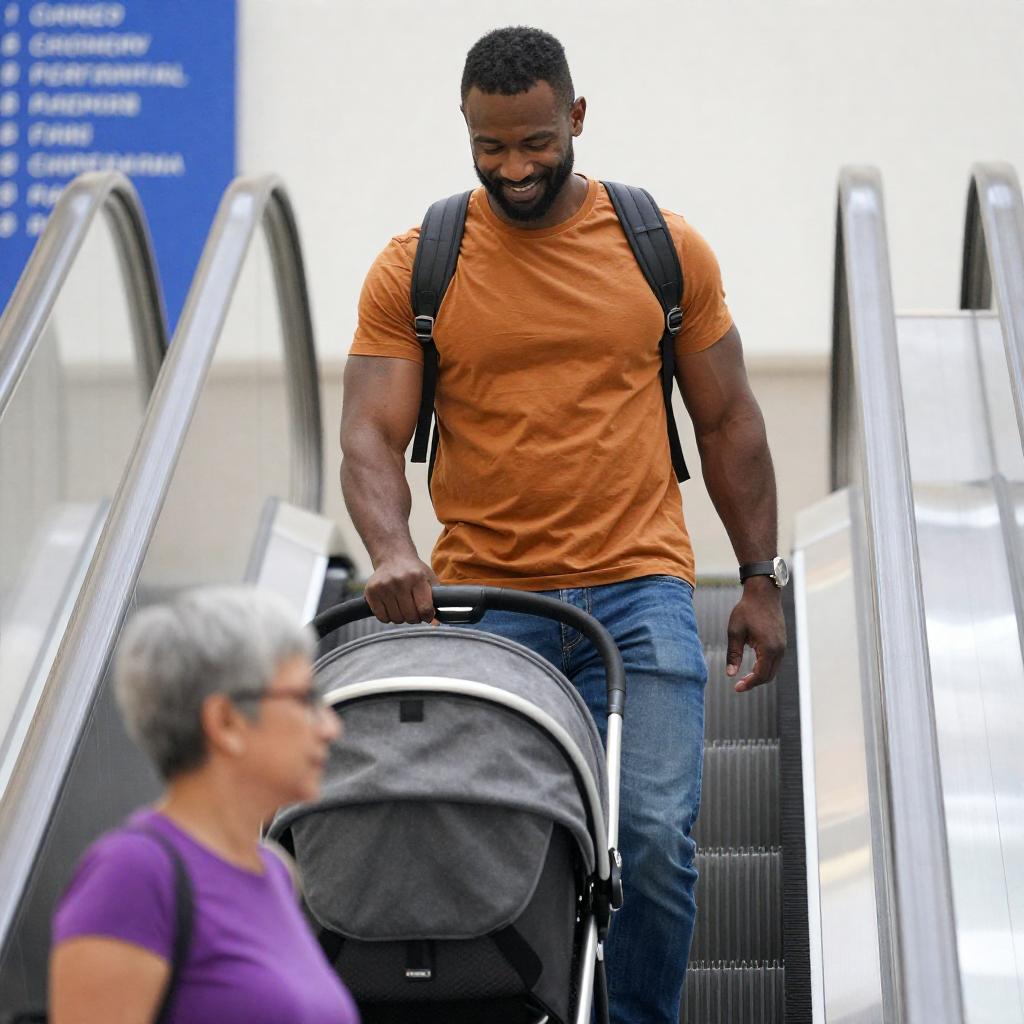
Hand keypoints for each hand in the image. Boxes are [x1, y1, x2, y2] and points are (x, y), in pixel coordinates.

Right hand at [364, 553, 438, 623]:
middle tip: (414, 610)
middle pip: (410, 616)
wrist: (393, 557)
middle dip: (414, 618)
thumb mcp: (429, 581)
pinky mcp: (371, 591)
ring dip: (401, 617)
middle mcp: (399, 581)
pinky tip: (391, 606)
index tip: (427, 614)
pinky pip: (382, 617)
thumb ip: (436, 601)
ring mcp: (383, 586)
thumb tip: (435, 624)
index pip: (424, 608)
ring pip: (396, 618)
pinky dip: (388, 616)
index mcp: (417, 577)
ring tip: (402, 606)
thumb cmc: (414, 572)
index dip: (427, 616)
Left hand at [725, 577, 786, 691]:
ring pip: (773, 669)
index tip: (736, 688)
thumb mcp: (735, 632)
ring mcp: (783, 646)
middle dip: (754, 682)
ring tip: (744, 677)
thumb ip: (733, 654)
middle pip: (768, 676)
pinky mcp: (782, 642)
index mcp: (768, 648)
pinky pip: (775, 661)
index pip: (760, 675)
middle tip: (739, 685)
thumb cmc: (747, 610)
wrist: (763, 593)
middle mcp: (779, 649)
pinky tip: (753, 665)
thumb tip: (730, 674)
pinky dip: (765, 667)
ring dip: (760, 675)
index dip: (748, 684)